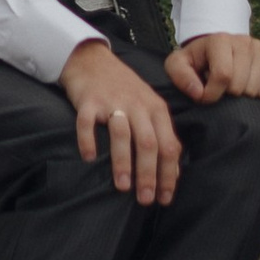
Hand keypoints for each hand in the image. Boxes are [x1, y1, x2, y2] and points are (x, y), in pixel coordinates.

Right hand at [61, 39, 181, 204]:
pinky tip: (88, 158)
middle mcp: (137, 105)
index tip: (164, 198)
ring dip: (123, 162)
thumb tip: (172, 173)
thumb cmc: (124, 90)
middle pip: (149, 143)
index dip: (168, 174)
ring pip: (122, 134)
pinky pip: (87, 122)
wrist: (93, 59)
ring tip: (122, 187)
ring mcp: (112, 101)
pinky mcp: (89, 100)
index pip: (169, 145)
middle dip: (149, 174)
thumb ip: (161, 135)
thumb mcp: (149, 107)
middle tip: (145, 199)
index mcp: (156, 109)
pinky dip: (88, 140)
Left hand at [167, 29, 259, 104]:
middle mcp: (243, 41)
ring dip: (239, 96)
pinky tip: (243, 86)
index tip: (203, 97)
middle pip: (239, 85)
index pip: (223, 75)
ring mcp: (259, 49)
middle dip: (225, 95)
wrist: (215, 50)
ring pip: (254, 90)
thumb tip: (199, 92)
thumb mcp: (178, 65)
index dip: (211, 94)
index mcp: (220, 40)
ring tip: (229, 87)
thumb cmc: (196, 60)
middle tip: (218, 89)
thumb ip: (181, 77)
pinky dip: (255, 96)